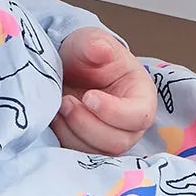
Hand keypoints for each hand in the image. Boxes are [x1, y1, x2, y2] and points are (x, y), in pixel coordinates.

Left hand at [52, 27, 156, 155]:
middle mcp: (129, 123)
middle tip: (67, 101)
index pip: (139, 116)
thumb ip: (97, 44)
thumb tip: (101, 49)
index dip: (115, 112)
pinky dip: (63, 137)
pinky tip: (54, 117)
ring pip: (97, 151)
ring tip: (60, 105)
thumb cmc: (88, 55)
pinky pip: (78, 154)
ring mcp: (109, 138)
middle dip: (88, 124)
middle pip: (118, 141)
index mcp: (141, 96)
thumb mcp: (91, 41)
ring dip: (73, 131)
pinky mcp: (89, 146)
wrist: (69, 66)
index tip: (89, 96)